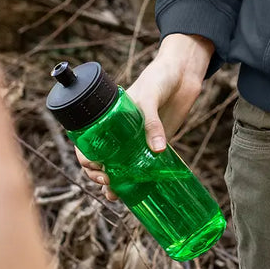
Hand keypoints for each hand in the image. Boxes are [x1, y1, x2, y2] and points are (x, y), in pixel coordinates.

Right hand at [75, 33, 212, 200]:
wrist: (183, 74)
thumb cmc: (160, 78)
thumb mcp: (150, 97)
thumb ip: (151, 122)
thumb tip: (156, 150)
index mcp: (109, 118)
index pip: (88, 141)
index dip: (86, 157)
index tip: (94, 167)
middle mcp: (120, 131)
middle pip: (101, 158)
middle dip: (98, 174)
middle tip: (107, 182)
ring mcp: (137, 139)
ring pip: (119, 166)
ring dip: (114, 182)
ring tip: (115, 194)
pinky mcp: (156, 143)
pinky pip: (144, 165)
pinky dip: (138, 180)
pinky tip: (134, 193)